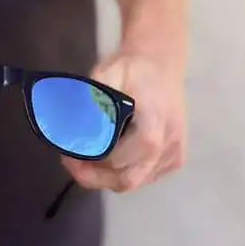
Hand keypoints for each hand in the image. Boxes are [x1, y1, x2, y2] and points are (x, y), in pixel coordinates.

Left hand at [62, 49, 186, 191]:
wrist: (161, 63)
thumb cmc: (132, 69)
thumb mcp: (107, 75)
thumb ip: (91, 101)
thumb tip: (69, 129)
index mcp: (154, 126)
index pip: (118, 160)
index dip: (91, 162)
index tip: (69, 153)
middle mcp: (168, 146)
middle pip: (126, 180)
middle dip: (95, 177)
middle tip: (73, 162)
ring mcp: (174, 155)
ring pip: (133, 182)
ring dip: (107, 176)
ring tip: (87, 160)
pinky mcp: (175, 161)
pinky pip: (144, 177)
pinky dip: (123, 173)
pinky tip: (110, 158)